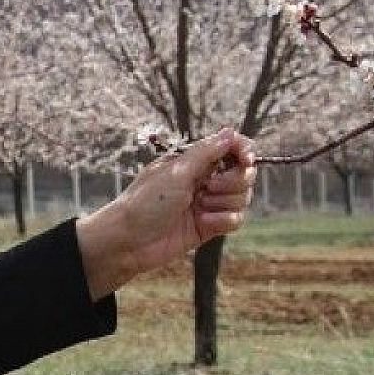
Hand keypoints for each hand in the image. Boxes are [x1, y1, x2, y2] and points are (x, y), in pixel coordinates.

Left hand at [75, 128, 256, 300]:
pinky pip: (234, 219)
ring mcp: (207, 203)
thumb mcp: (176, 172)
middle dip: (233, 181)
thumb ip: (206, 153)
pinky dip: (223, 220)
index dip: (244, 152)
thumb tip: (230, 132)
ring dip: (224, 202)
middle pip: (243, 174)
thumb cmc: (145, 202)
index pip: (232, 148)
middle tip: (209, 188)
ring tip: (200, 208)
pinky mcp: (209, 226)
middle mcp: (204, 179)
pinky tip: (202, 223)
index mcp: (194, 161)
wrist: (129, 242)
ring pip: (241, 198)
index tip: (245, 161)